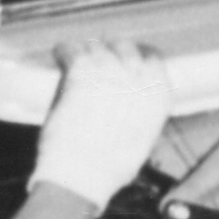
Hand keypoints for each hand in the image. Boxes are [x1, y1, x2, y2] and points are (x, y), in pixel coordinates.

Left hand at [32, 45, 167, 213]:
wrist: (84, 174)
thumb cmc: (111, 167)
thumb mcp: (143, 137)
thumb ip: (140, 110)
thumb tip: (130, 101)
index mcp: (158, 92)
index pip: (152, 57)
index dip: (135, 57)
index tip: (124, 63)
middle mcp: (137, 74)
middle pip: (123, 45)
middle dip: (109, 54)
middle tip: (94, 68)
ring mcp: (108, 68)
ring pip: (94, 45)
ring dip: (85, 56)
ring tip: (75, 70)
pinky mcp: (80, 69)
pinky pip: (69, 48)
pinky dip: (63, 53)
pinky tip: (61, 59)